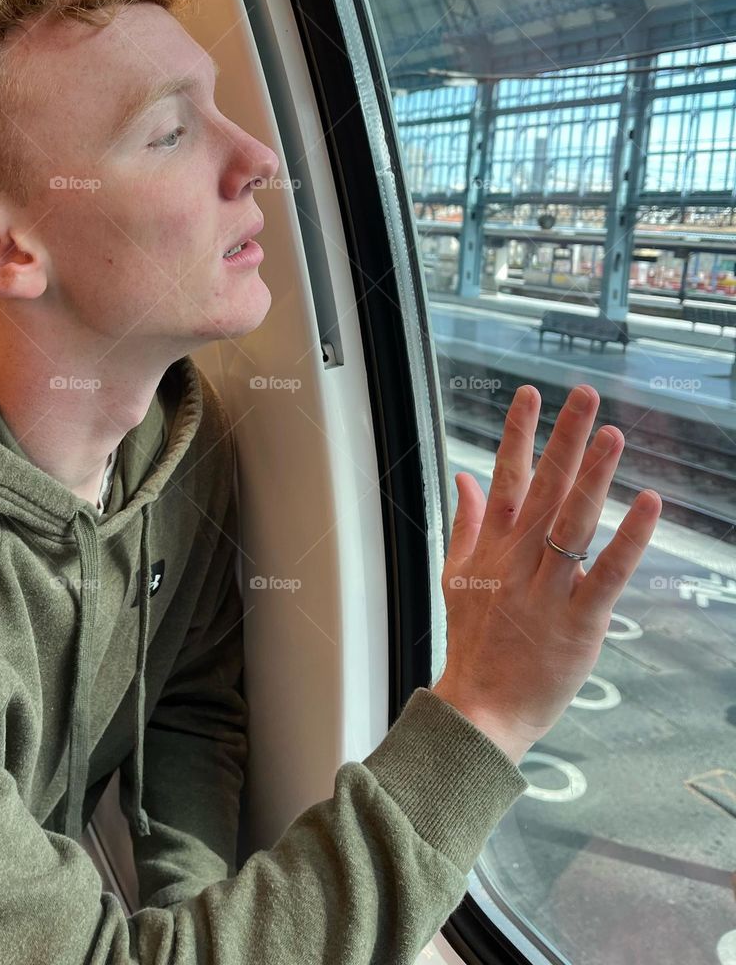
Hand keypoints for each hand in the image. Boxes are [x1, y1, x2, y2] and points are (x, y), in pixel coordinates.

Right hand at [431, 383, 660, 763]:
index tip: (531, 395)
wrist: (481, 708)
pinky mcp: (579, 622)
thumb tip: (466, 477)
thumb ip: (465, 522)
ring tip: (613, 435)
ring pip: (573, 523)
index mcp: (492, 548)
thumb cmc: (473, 644)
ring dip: (594, 476)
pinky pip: (607, 573)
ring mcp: (548, 590)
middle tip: (584, 396)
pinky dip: (629, 538)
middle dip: (565, 438)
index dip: (519, 433)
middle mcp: (518, 561)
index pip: (506, 477)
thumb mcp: (456, 577)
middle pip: (544, 488)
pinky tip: (647, 503)